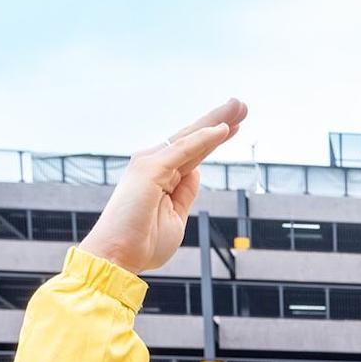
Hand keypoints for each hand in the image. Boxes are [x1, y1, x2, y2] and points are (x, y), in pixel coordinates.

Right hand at [80, 99, 245, 273]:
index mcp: (160, 176)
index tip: (235, 126)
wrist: (117, 256)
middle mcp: (154, 164)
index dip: (213, 138)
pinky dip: (204, 139)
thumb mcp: (176, 217)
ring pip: (190, 137)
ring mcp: (151, 164)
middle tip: (242, 105)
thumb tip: (196, 171)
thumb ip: (186, 193)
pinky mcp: (150, 169)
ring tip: (240, 106)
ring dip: (217, 121)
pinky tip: (223, 129)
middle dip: (219, 120)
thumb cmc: (143, 242)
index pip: (193, 151)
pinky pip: (184, 150)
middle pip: (193, 137)